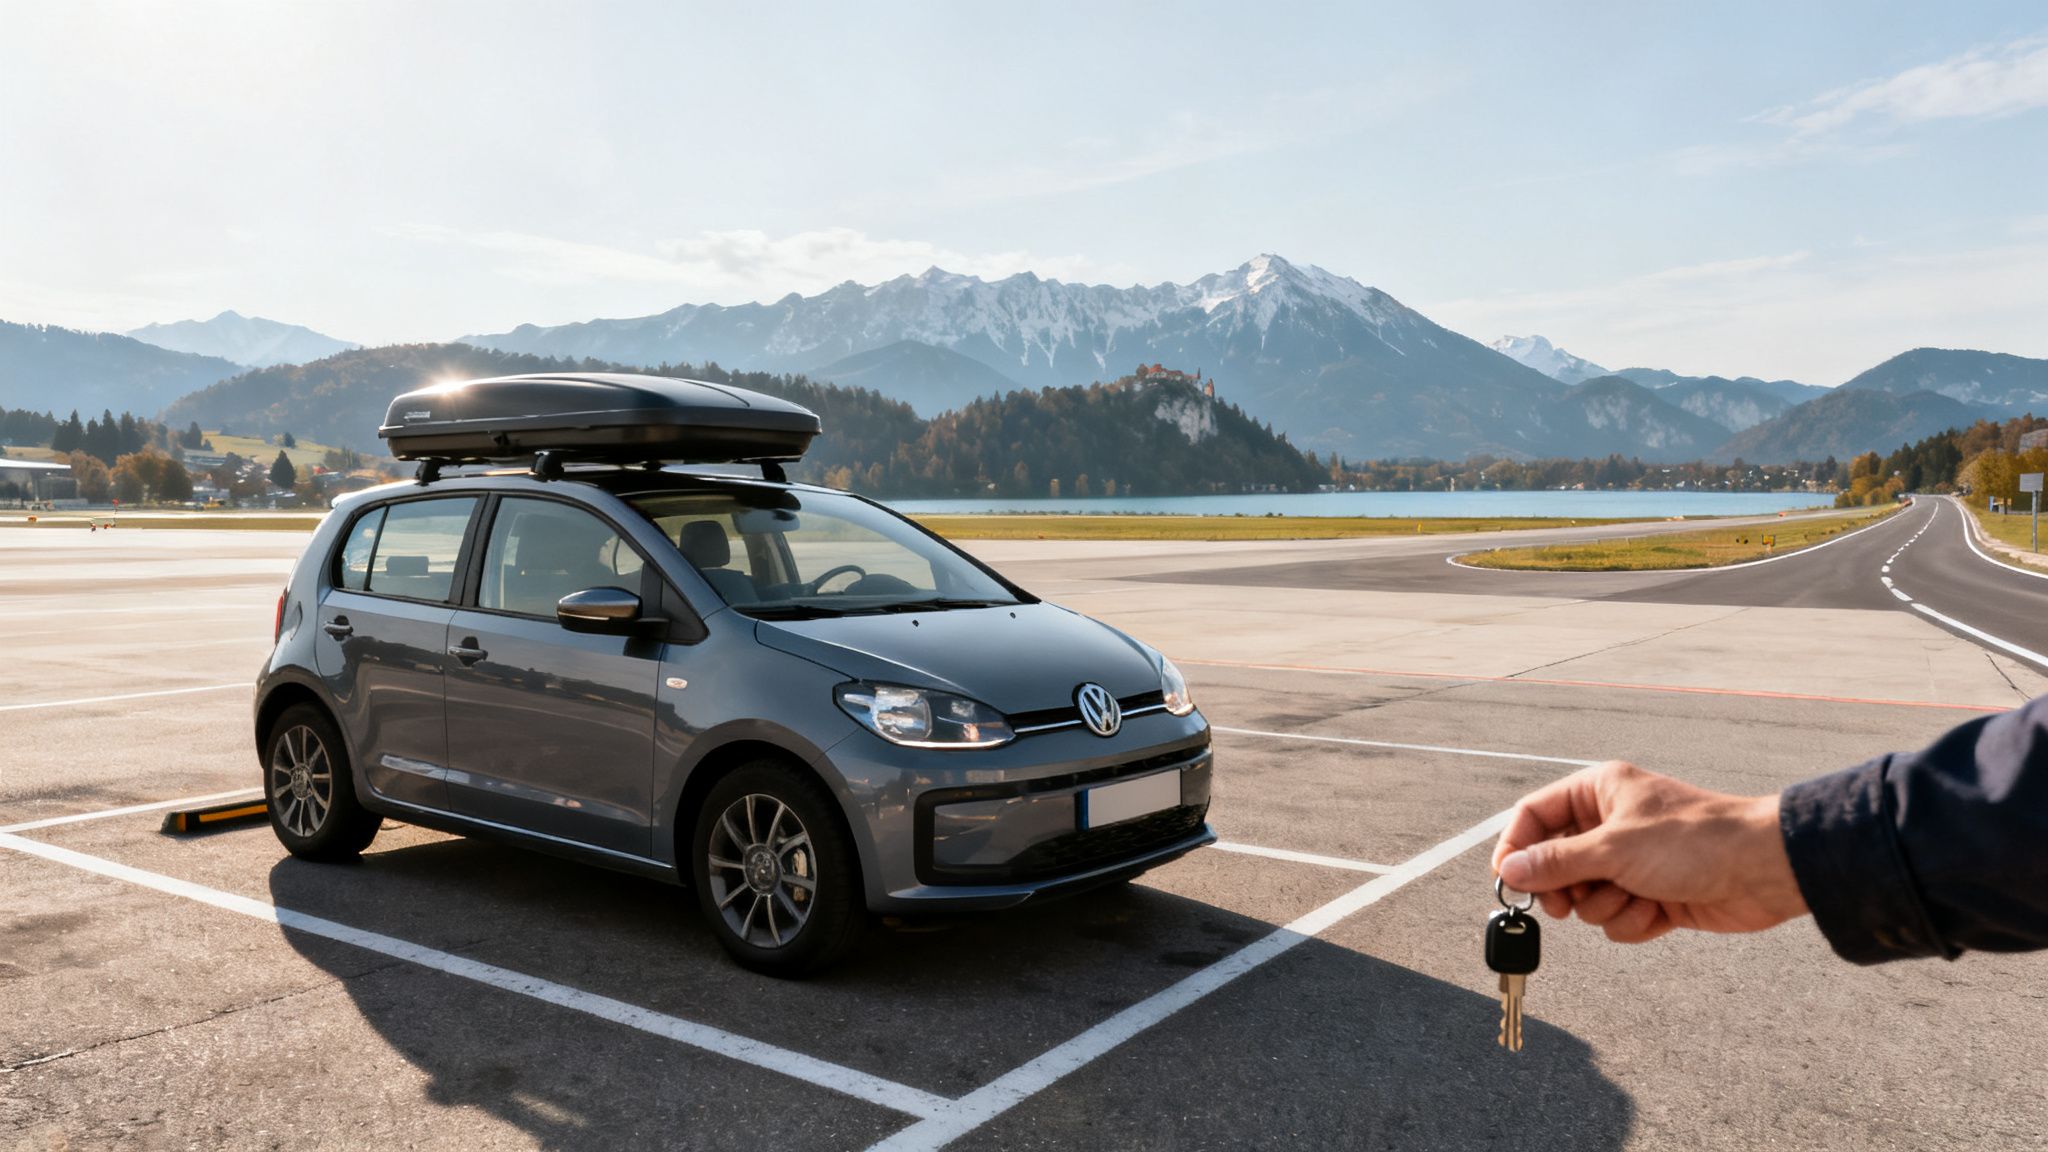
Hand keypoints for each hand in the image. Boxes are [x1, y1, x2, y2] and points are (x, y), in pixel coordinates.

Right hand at [1490, 761, 1808, 942]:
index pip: (1535, 815)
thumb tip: (1510, 870)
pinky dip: (1633, 921)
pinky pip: (1616, 917)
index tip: (1507, 880)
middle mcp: (1610, 824)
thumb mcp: (1613, 848)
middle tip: (1565, 905)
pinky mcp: (1652, 894)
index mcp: (1598, 792)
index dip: (1516, 847)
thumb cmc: (1693, 842)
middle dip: (1564, 889)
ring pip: (1585, 896)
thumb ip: (1556, 862)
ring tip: (1635, 898)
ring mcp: (1631, 861)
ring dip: (1605, 907)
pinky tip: (1659, 911)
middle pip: (1555, 862)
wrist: (1764, 871)